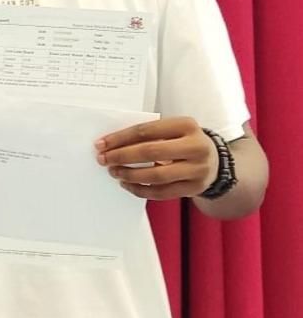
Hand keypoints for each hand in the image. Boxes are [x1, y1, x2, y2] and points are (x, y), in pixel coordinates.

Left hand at [97, 117, 217, 199]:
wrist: (215, 162)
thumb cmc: (184, 143)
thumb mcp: (173, 131)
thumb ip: (149, 135)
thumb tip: (111, 144)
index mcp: (187, 125)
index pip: (146, 131)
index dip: (120, 138)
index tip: (101, 144)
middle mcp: (195, 146)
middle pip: (150, 152)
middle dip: (122, 156)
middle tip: (104, 159)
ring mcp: (197, 169)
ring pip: (156, 175)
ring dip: (129, 174)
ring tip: (114, 172)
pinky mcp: (194, 188)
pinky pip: (161, 192)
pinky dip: (140, 190)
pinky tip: (127, 184)